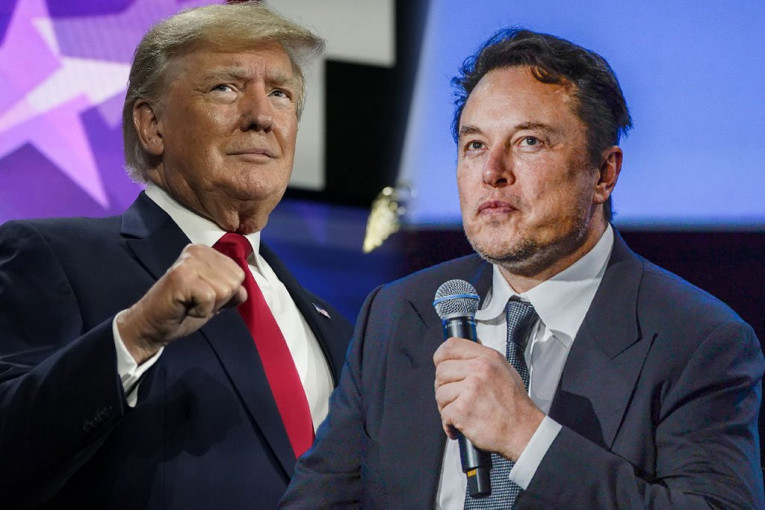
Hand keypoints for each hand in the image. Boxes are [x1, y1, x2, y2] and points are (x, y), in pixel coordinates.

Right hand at [117, 244, 247, 363]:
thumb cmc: (183, 310)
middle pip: (234, 281)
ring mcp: (188, 262)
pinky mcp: (181, 276)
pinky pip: (210, 297)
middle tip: (196, 301)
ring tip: (190, 303)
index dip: (226, 293)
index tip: (203, 296)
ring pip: (225, 289)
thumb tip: (243, 291)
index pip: (239, 274)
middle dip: (220, 299)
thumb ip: (231, 290)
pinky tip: (185, 307)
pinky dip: (201, 310)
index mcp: (207, 252)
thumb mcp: (215, 299)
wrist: (152, 325)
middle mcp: (198, 251)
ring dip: (210, 305)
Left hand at [433, 337, 543, 460]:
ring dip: (446, 406)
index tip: (441, 366)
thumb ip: (483, 359)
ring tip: (462, 413)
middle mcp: (479, 370)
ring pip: (440, 393)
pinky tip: (460, 425)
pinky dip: (449, 423)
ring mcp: (470, 390)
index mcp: (487, 358)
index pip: (451, 346)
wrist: (523, 432)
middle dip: (444, 387)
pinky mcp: (463, 410)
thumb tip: (467, 349)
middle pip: (441, 371)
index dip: (441, 357)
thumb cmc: (515, 405)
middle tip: (455, 398)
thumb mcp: (505, 370)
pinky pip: (444, 414)